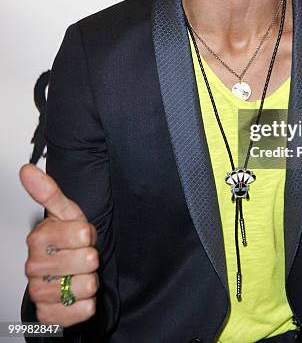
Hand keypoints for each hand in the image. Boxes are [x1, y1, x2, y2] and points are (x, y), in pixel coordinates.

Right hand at [20, 163, 98, 326]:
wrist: (63, 276)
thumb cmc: (66, 241)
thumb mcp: (65, 213)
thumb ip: (49, 192)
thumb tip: (27, 169)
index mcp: (39, 238)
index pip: (83, 233)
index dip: (89, 234)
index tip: (81, 235)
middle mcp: (34, 266)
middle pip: (88, 259)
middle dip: (91, 257)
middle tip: (81, 255)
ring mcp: (40, 292)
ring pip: (87, 284)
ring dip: (91, 279)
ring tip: (80, 274)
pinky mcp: (49, 316)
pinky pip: (83, 310)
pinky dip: (88, 304)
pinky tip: (78, 295)